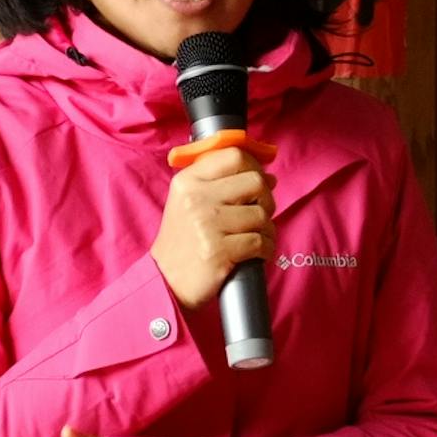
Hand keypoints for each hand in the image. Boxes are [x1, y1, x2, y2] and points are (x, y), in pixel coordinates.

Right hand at [152, 140, 274, 312]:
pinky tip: (258, 252)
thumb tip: (269, 176)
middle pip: (255, 182)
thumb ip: (221, 182)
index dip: (255, 166)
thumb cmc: (184, 239)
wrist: (167, 280)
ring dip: (267, 228)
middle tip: (259, 212)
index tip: (258, 179)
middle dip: (266, 198)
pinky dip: (266, 248)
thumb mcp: (189, 200)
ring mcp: (208, 225)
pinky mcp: (220, 252)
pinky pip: (260, 242)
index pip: (234, 156)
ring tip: (255, 236)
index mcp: (188, 181)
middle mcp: (197, 199)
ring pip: (261, 215)